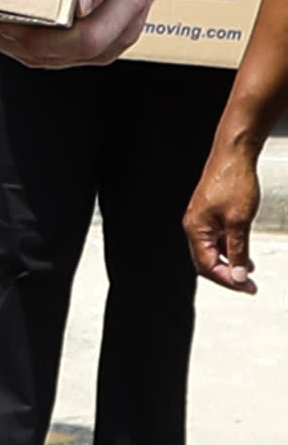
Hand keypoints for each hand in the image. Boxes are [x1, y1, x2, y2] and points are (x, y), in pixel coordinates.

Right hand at [188, 146, 261, 293]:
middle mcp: (194, 225)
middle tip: (250, 287)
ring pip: (212, 251)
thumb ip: (238, 251)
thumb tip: (240, 275)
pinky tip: (244, 253)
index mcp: (196, 228)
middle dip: (228, 276)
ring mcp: (202, 220)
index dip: (228, 280)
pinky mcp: (210, 214)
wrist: (234, 156)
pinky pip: (216, 240)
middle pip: (206, 261)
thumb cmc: (233, 182)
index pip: (207, 266)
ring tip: (250, 273)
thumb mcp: (240, 222)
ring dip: (230, 264)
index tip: (248, 288)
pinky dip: (230, 250)